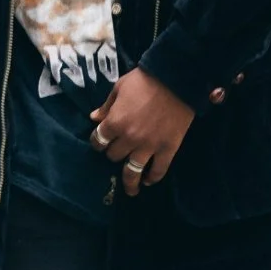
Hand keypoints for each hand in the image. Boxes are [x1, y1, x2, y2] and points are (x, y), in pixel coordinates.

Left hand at [90, 69, 194, 195]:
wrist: (176, 79)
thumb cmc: (145, 80)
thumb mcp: (119, 88)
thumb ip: (106, 106)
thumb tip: (94, 119)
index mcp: (115, 123)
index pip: (98, 142)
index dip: (98, 142)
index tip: (101, 142)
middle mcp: (129, 138)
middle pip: (114, 157)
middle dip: (114, 153)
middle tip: (119, 151)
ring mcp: (149, 146)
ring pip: (132, 171)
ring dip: (130, 182)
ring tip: (131, 190)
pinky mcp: (167, 149)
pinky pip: (158, 170)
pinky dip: (152, 178)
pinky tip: (148, 181)